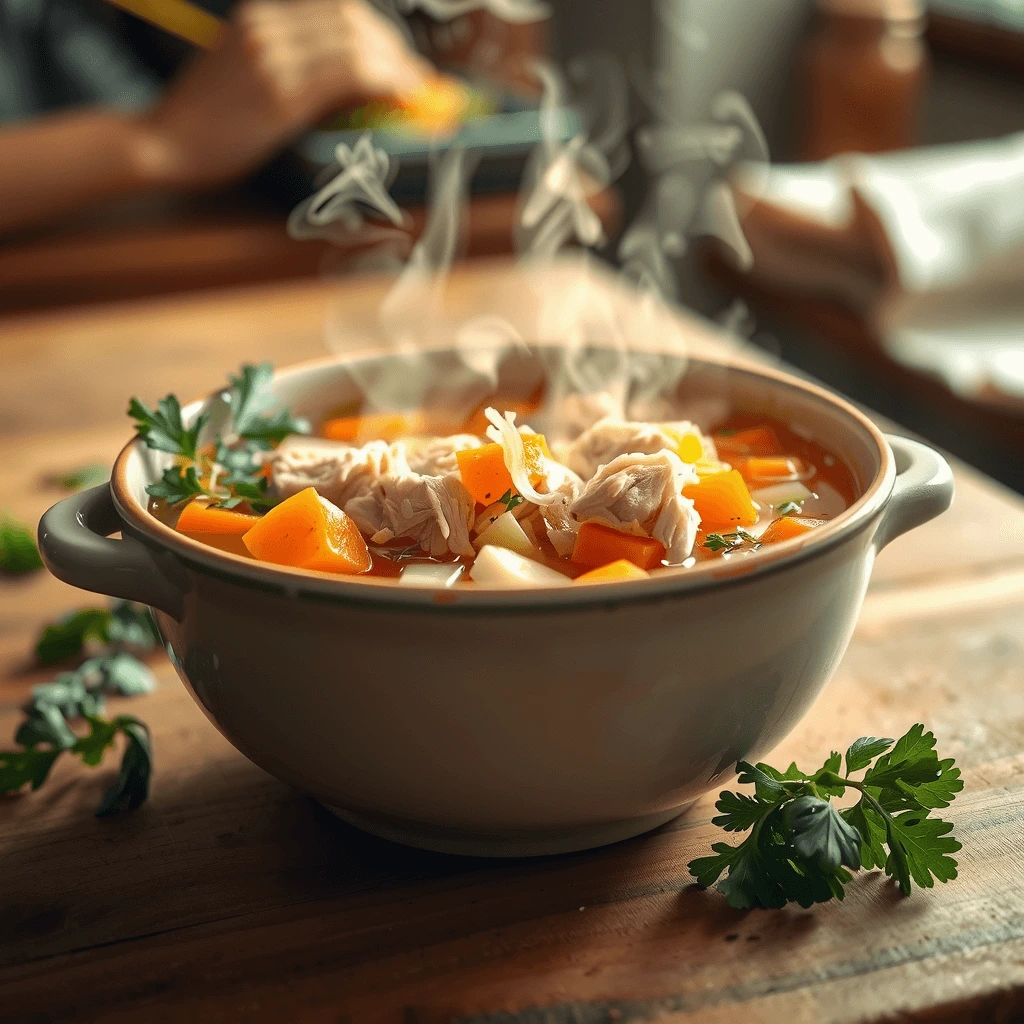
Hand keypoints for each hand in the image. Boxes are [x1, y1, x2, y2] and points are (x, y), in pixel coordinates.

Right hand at [141, 0, 431, 186]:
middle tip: (416, 79)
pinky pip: (349, 75)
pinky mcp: (281, 92)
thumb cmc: (208, 120)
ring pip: (356, 44)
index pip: (336, 8)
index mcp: (259, 15)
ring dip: (396, 67)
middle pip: (351, 20)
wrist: (165, 142)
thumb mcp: (248, 73)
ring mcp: (274, 56)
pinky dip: (386, 82)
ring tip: (414, 92)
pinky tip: (402, 97)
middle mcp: (267, 25)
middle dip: (393, 48)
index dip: (378, 32)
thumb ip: (294, 64)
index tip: (401, 58)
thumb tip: (355, 78)